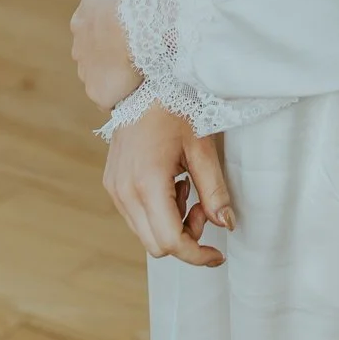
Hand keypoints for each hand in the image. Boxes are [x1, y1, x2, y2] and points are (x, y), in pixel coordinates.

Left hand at [71, 0, 142, 110]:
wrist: (141, 25)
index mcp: (81, 17)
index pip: (92, 26)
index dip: (110, 28)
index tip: (126, 30)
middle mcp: (78, 44)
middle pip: (93, 51)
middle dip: (110, 51)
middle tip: (134, 49)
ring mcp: (86, 70)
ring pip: (99, 72)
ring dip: (114, 72)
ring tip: (139, 68)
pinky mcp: (97, 91)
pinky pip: (107, 95)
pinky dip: (118, 93)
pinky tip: (134, 86)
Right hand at [104, 101, 233, 267]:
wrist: (142, 84)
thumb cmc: (175, 110)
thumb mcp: (202, 148)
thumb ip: (214, 190)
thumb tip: (226, 225)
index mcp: (147, 183)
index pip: (170, 242)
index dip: (196, 255)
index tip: (217, 254)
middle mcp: (124, 192)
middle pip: (156, 246)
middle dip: (186, 237)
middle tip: (202, 206)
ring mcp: (115, 190)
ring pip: (145, 235)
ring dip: (172, 225)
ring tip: (186, 188)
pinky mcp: (112, 186)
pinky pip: (136, 218)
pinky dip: (157, 214)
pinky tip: (170, 184)